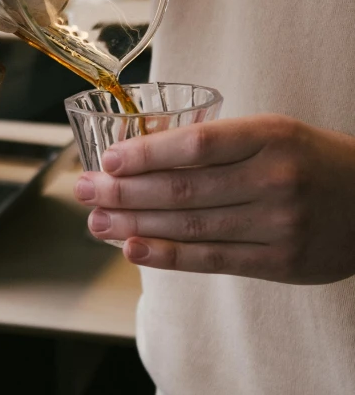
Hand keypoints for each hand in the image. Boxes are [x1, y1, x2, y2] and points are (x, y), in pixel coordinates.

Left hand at [74, 114, 354, 283]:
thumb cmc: (311, 159)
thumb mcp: (275, 132)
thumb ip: (221, 143)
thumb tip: (146, 152)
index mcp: (271, 135)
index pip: (197, 145)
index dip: (146, 153)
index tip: (107, 159)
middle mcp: (274, 178)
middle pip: (184, 188)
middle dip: (124, 190)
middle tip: (83, 190)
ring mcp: (278, 224)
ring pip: (191, 226)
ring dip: (135, 224)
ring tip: (96, 221)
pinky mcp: (279, 262)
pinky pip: (212, 259)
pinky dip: (168, 255)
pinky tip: (132, 249)